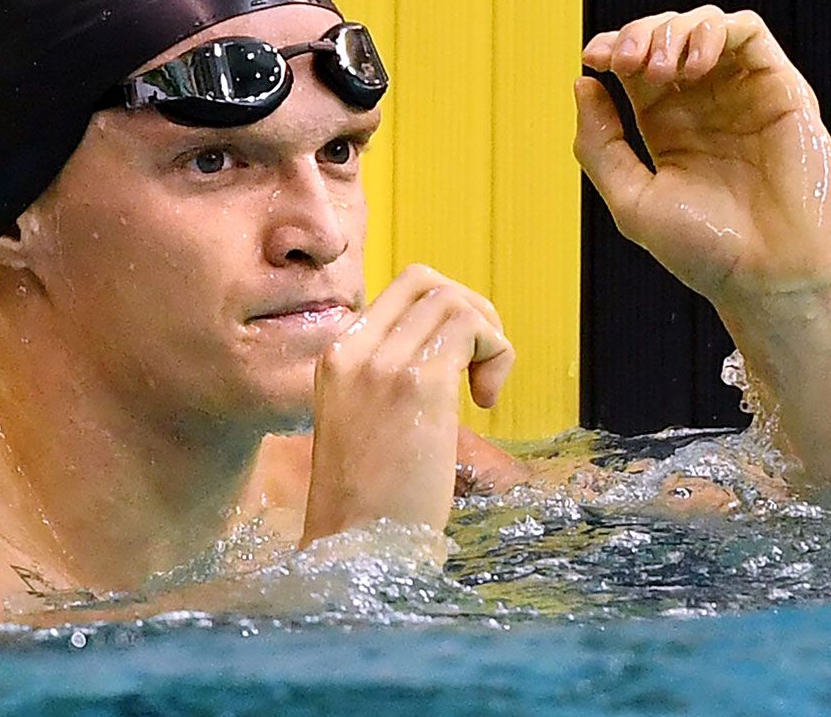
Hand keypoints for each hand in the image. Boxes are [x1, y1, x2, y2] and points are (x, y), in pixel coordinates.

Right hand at [300, 265, 513, 543]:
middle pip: (426, 283)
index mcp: (334, 359)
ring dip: (487, 335)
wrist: (358, 548)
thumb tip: (442, 353)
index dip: (443, 311)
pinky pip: (472, 331)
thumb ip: (387, 382)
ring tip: (484, 390)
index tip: (459, 362)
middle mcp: (353, 352)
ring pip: (453, 302)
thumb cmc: (368, 506)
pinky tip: (486, 402)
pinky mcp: (419, 385)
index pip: (398, 293)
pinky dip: (496, 354)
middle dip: (470, 310)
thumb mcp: (363, 425)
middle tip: (482, 365)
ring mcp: (382, 365)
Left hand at [574, 6, 830, 310]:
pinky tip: (693, 66)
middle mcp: (705, 107)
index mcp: (667, 129)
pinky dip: (714, 31)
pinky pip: (748, 33)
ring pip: (705, 26)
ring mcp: (743, 95)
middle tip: (623, 60)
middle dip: (637, 34)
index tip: (593, 58)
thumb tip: (583, 83)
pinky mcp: (781, 89)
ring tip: (660, 68)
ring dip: (673, 30)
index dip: (611, 48)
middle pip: (665, 38)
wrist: (770, 275)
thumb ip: (600, 145)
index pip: (634, 67)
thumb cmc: (705, 250)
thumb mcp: (631, 201)